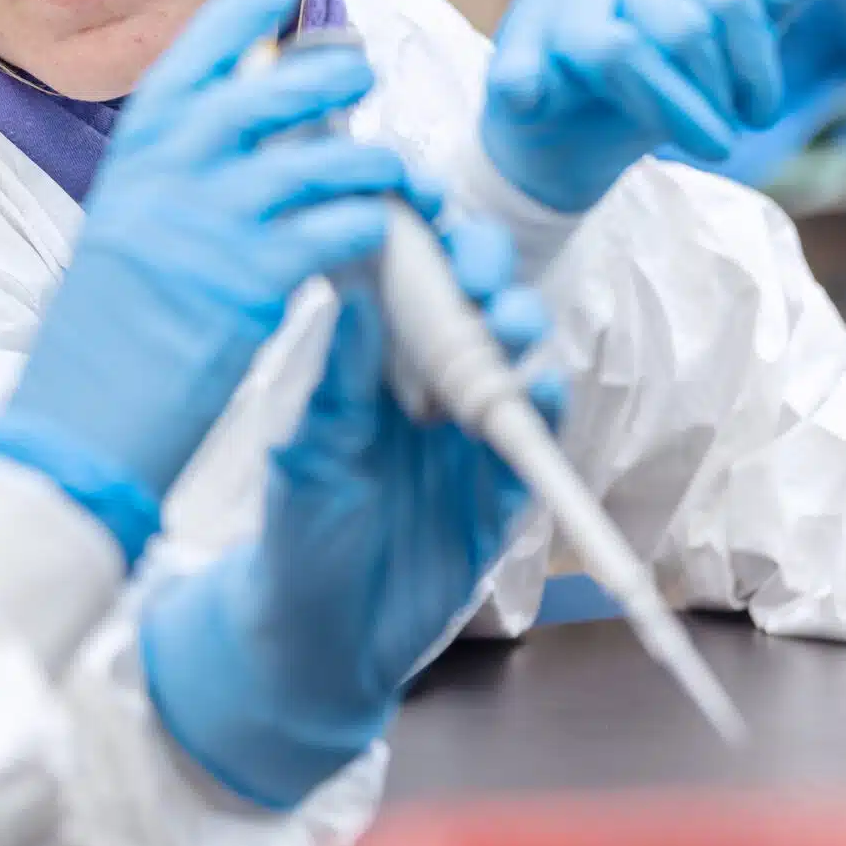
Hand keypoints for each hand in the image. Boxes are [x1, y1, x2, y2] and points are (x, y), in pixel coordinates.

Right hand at [0, 0, 437, 562]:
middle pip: (270, 90)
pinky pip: (340, 229)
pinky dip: (370, 228)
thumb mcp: (115, 238)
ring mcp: (209, 225)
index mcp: (129, 163)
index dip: (236, 17)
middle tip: (360, 66)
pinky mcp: (251, 283)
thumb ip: (164, 186)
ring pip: (324, 158)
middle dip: (328, 71)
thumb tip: (218, 146)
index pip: (189, 60)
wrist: (73, 429)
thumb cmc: (94, 348)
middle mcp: (167, 177)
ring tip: (392, 172)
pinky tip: (380, 241)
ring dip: (372, 160)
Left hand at [140, 214, 558, 807]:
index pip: (409, 282)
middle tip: (474, 265)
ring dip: (519, 331)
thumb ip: (339, 376)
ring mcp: (470, 440)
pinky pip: (535, 442)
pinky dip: (546, 410)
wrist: (318, 641)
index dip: (424, 240)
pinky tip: (544, 385)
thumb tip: (352, 286)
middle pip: (473, 308)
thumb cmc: (298, 535)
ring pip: (513, 364)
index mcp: (373, 366)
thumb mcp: (308, 448)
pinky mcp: (501, 494)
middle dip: (483, 273)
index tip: (425, 205)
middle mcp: (428, 391)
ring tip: (506, 319)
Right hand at [482, 0, 845, 212]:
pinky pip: (526, 69)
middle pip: (679, 27)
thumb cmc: (652, 77)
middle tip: (722, 141)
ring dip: (665, 111)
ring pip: (619, 52)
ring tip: (693, 147)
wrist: (561, 131)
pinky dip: (531, 87)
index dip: (754, 65)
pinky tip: (537, 102)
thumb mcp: (725, 33)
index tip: (758, 117)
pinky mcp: (513, 43)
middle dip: (710, 96)